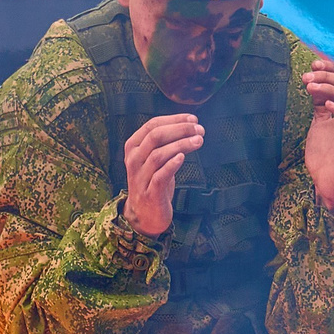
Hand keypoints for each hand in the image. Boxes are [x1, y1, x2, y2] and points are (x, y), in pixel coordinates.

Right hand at [124, 113, 203, 237]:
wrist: (144, 214)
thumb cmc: (153, 180)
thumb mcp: (155, 158)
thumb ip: (165, 142)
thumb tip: (190, 124)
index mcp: (133, 146)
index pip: (152, 125)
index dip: (175, 119)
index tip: (194, 119)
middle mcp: (134, 159)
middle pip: (155, 136)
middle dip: (180, 130)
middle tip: (200, 130)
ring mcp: (140, 177)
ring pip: (158, 154)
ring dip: (181, 145)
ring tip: (199, 141)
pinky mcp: (150, 193)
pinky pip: (160, 176)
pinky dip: (171, 165)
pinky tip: (182, 158)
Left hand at [302, 59, 333, 215]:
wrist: (329, 186)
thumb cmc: (326, 156)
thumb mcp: (320, 124)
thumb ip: (321, 104)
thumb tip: (313, 81)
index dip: (332, 69)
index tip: (312, 63)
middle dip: (327, 76)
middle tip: (307, 76)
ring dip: (329, 89)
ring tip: (310, 86)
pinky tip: (326, 104)